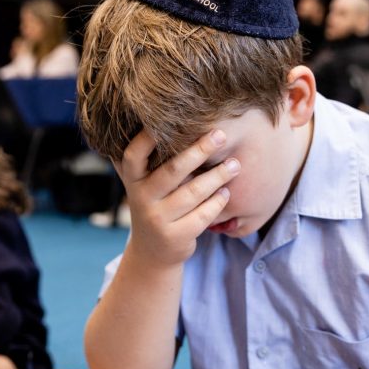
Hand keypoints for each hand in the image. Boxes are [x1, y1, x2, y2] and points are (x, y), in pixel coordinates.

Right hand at [115, 129, 238, 267]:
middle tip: (221, 135)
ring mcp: (158, 219)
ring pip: (193, 192)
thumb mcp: (144, 185)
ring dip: (217, 176)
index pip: (134, 155)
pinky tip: (227, 191)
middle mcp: (141, 199)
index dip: (146, 139)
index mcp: (132, 181)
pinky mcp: (176, 236)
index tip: (167, 118)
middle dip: (200, 150)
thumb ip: (148, 160)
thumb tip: (161, 116)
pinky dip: (218, 201)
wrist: (153, 252)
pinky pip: (203, 215)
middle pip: (173, 170)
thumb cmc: (155, 205)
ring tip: (235, 164)